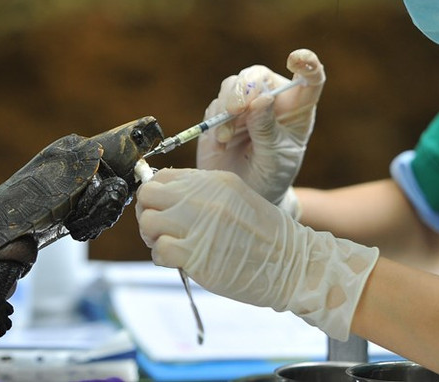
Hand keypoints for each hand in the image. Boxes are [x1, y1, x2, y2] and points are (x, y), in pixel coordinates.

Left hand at [136, 168, 377, 339]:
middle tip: (161, 229)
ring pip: (148, 223)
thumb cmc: (264, 235)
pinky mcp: (196, 254)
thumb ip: (203, 194)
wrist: (290, 263)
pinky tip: (178, 261)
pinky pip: (159, 251)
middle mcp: (203, 197)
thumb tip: (166, 198)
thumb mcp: (236, 198)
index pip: (162, 176)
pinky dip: (162, 258)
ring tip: (169, 246)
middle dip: (148, 213)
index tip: (163, 209)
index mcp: (214, 180)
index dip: (156, 194)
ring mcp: (198, 224)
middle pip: (148, 195)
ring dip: (153, 238)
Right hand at [196, 49, 324, 208]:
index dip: (307, 64)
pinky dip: (215, 122)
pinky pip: (215, 106)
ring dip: (227, 105)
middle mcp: (272, 99)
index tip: (297, 59)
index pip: (309, 78)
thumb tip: (261, 99)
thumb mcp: (275, 159)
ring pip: (233, 85)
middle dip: (245, 87)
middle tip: (237, 109)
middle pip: (258, 75)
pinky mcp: (222, 113)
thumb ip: (267, 130)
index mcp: (297, 108)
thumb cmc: (272, 176)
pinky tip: (221, 143)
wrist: (246, 195)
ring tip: (227, 135)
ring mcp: (246, 104)